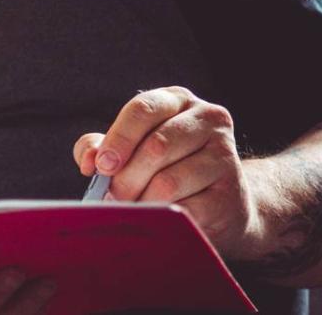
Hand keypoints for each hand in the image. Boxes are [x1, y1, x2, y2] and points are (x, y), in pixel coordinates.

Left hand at [72, 86, 265, 258]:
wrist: (220, 203)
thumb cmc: (164, 168)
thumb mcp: (131, 149)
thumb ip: (101, 146)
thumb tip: (89, 159)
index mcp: (177, 100)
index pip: (143, 109)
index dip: (119, 138)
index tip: (102, 166)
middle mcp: (208, 119)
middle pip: (156, 146)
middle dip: (126, 178)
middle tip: (113, 197)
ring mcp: (225, 155)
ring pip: (169, 181)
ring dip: (142, 201)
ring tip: (133, 210)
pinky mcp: (231, 192)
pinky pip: (186, 209)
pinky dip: (163, 218)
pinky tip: (158, 220)